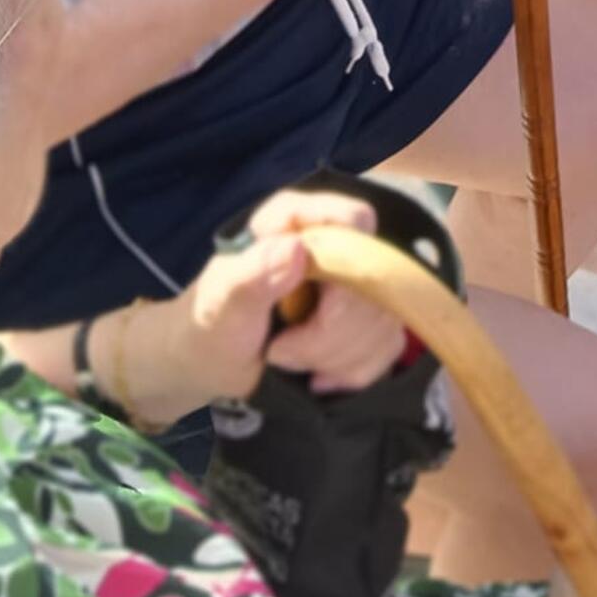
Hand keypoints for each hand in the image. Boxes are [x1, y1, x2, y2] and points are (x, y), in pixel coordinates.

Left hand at [115, 189, 407, 421]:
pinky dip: (353, 371)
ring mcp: (354, 283)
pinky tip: (318, 377)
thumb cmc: (207, 327)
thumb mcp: (220, 306)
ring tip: (288, 362)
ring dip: (337, 356)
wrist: (209, 367)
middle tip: (280, 351)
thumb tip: (297, 249)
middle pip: (374, 281)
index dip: (350, 262)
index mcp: (296, 222)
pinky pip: (389, 344)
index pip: (355, 220)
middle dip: (329, 332)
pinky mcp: (368, 320)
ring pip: (383, 318)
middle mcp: (332, 244)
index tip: (319, 307)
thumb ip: (253, 276)